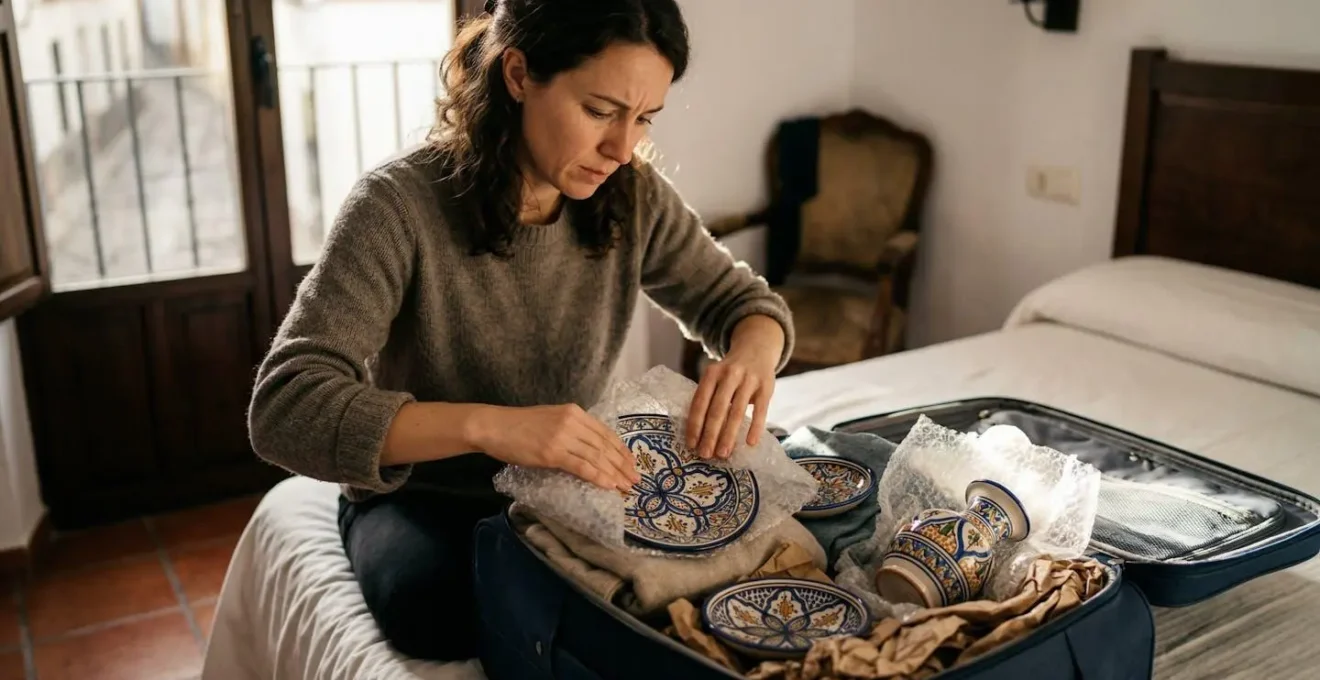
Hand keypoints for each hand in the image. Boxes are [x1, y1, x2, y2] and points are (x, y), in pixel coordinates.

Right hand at [474, 404, 639, 491]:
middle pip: (605, 446)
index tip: (631, 464)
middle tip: (634, 480)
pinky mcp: (552, 452)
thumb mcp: (551, 420)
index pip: (605, 433)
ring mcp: (563, 436)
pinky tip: (608, 485)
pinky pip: (581, 466)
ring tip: (625, 487)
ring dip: (614, 474)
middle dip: (622, 465)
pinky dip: (597, 476)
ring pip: (596, 457)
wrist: (494, 426)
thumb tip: (590, 450)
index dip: (621, 450)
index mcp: (575, 412)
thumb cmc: (519, 426)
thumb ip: (572, 430)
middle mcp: (573, 421)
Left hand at [685, 316, 784, 458]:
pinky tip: (750, 443)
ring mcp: (749, 380)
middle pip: (717, 409)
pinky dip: (755, 428)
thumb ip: (708, 397)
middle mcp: (729, 374)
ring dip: (729, 435)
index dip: (695, 424)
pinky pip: (761, 411)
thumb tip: (698, 433)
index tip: (691, 444)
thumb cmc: (731, 372)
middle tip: (705, 454)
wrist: (757, 348)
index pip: (700, 402)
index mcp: (712, 373)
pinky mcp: (766, 386)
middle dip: (710, 434)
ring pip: (737, 412)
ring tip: (723, 453)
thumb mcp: (716, 376)